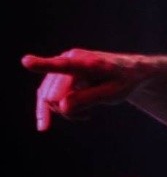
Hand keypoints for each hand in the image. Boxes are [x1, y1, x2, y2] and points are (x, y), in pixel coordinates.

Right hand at [21, 49, 146, 131]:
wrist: (130, 72)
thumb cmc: (124, 81)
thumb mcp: (113, 93)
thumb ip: (89, 98)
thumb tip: (60, 106)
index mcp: (87, 62)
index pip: (62, 66)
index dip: (43, 65)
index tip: (26, 61)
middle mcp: (70, 58)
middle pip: (53, 94)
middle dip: (64, 111)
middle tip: (85, 117)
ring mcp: (63, 64)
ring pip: (48, 96)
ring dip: (63, 111)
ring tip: (84, 116)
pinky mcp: (61, 73)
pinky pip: (50, 96)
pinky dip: (61, 109)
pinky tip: (80, 114)